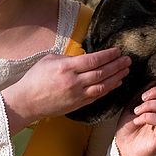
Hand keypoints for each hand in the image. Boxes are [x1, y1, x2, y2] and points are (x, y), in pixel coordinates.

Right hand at [1, 48, 130, 132]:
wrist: (27, 102)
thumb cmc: (35, 79)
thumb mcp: (48, 60)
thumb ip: (67, 57)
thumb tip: (83, 57)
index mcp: (66, 67)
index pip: (93, 60)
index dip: (108, 55)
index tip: (117, 51)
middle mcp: (74, 81)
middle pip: (102, 72)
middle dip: (117, 65)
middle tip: (128, 60)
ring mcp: (77, 94)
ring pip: (103, 86)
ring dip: (117, 77)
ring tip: (126, 70)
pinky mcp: (78, 104)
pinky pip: (97, 96)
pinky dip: (108, 89)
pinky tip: (116, 83)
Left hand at [114, 84, 155, 155]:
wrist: (123, 149)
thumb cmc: (128, 128)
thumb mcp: (132, 105)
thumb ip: (142, 94)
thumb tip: (153, 80)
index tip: (143, 92)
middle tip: (143, 98)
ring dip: (149, 105)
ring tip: (137, 112)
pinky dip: (147, 117)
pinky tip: (138, 121)